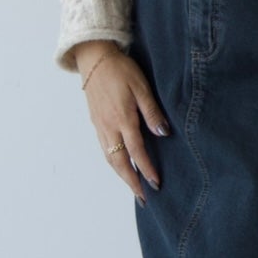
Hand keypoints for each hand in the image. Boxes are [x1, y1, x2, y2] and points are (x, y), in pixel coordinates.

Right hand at [81, 51, 169, 203]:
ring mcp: (100, 126)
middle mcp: (109, 126)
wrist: (94, 58)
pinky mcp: (96, 123)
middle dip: (132, 182)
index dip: (147, 169)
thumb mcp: (141, 86)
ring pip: (110, 158)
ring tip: (134, 188)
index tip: (156, 183)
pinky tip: (120, 167)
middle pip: (120, 162)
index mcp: (123, 118)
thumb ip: (151, 111)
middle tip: (143, 198)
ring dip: (122, 175)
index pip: (137, 151)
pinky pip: (104, 149)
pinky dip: (113, 163)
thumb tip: (163, 133)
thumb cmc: (121, 70)